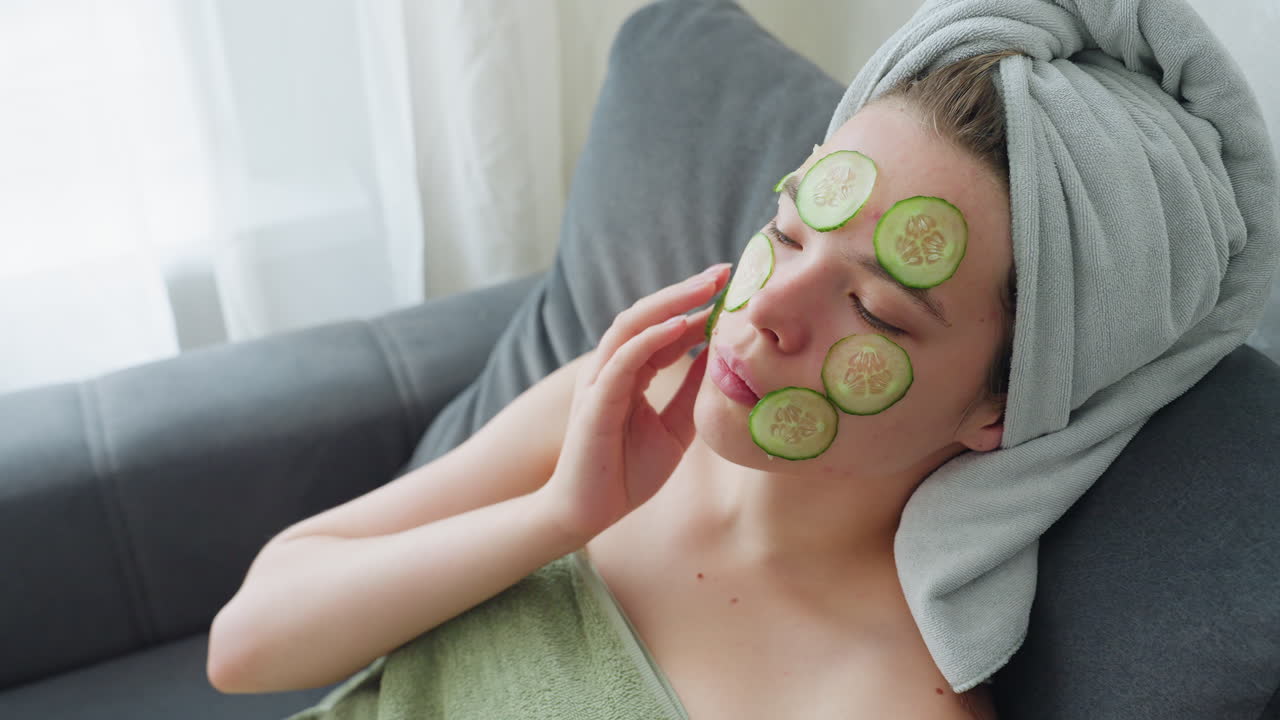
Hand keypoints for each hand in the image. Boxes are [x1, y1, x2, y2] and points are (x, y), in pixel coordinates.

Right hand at [541, 263, 731, 541]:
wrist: (589, 512)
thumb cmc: (627, 473)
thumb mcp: (674, 428)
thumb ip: (691, 394)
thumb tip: (723, 360)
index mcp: (628, 372)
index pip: (662, 327)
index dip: (696, 306)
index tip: (734, 289)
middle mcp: (610, 368)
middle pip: (646, 314)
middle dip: (685, 291)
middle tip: (724, 272)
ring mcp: (599, 381)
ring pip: (632, 326)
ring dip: (670, 303)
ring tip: (707, 287)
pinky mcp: (595, 402)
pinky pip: (623, 360)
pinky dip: (650, 339)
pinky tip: (680, 324)